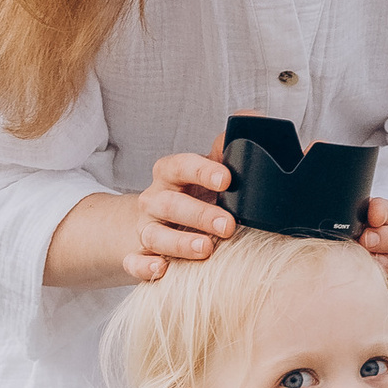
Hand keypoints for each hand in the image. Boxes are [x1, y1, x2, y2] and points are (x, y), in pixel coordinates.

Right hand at [45, 149, 235, 290]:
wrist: (154, 224)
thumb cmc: (193, 195)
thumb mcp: (207, 171)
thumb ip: (227, 149)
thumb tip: (252, 118)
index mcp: (171, 175)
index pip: (181, 166)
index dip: (202, 171)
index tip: (226, 180)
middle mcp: (155, 200)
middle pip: (170, 204)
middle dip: (199, 214)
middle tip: (228, 225)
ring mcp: (146, 229)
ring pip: (154, 235)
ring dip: (179, 243)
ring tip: (206, 249)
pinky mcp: (139, 256)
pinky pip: (134, 262)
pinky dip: (145, 266)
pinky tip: (161, 270)